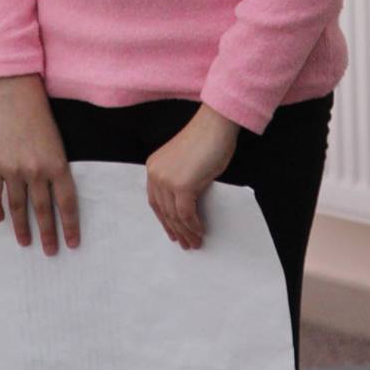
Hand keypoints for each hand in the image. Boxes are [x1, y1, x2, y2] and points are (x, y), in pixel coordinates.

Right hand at [0, 76, 80, 255]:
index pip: (66, 204)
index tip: (72, 244)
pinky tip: (1, 219)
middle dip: (47, 235)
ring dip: (22, 228)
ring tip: (25, 242)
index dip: (70, 226)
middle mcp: (35, 170)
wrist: (15, 93)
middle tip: (50, 252)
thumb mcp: (57, 142)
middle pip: (42, 211)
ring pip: (18, 208)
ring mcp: (12, 168)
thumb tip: (56, 200)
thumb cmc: (40, 117)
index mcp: (56, 164)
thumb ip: (56, 170)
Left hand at [144, 107, 238, 249]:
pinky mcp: (182, 185)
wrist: (215, 125)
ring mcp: (167, 179)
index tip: (172, 233)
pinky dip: (193, 226)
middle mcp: (155, 173)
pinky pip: (186, 214)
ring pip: (174, 215)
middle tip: (186, 244)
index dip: (164, 220)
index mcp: (153, 167)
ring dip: (186, 232)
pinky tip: (200, 232)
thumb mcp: (184, 165)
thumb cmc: (206, 141)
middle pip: (164, 211)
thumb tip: (185, 209)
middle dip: (175, 230)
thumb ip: (179, 182)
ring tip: (195, 243)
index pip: (155, 202)